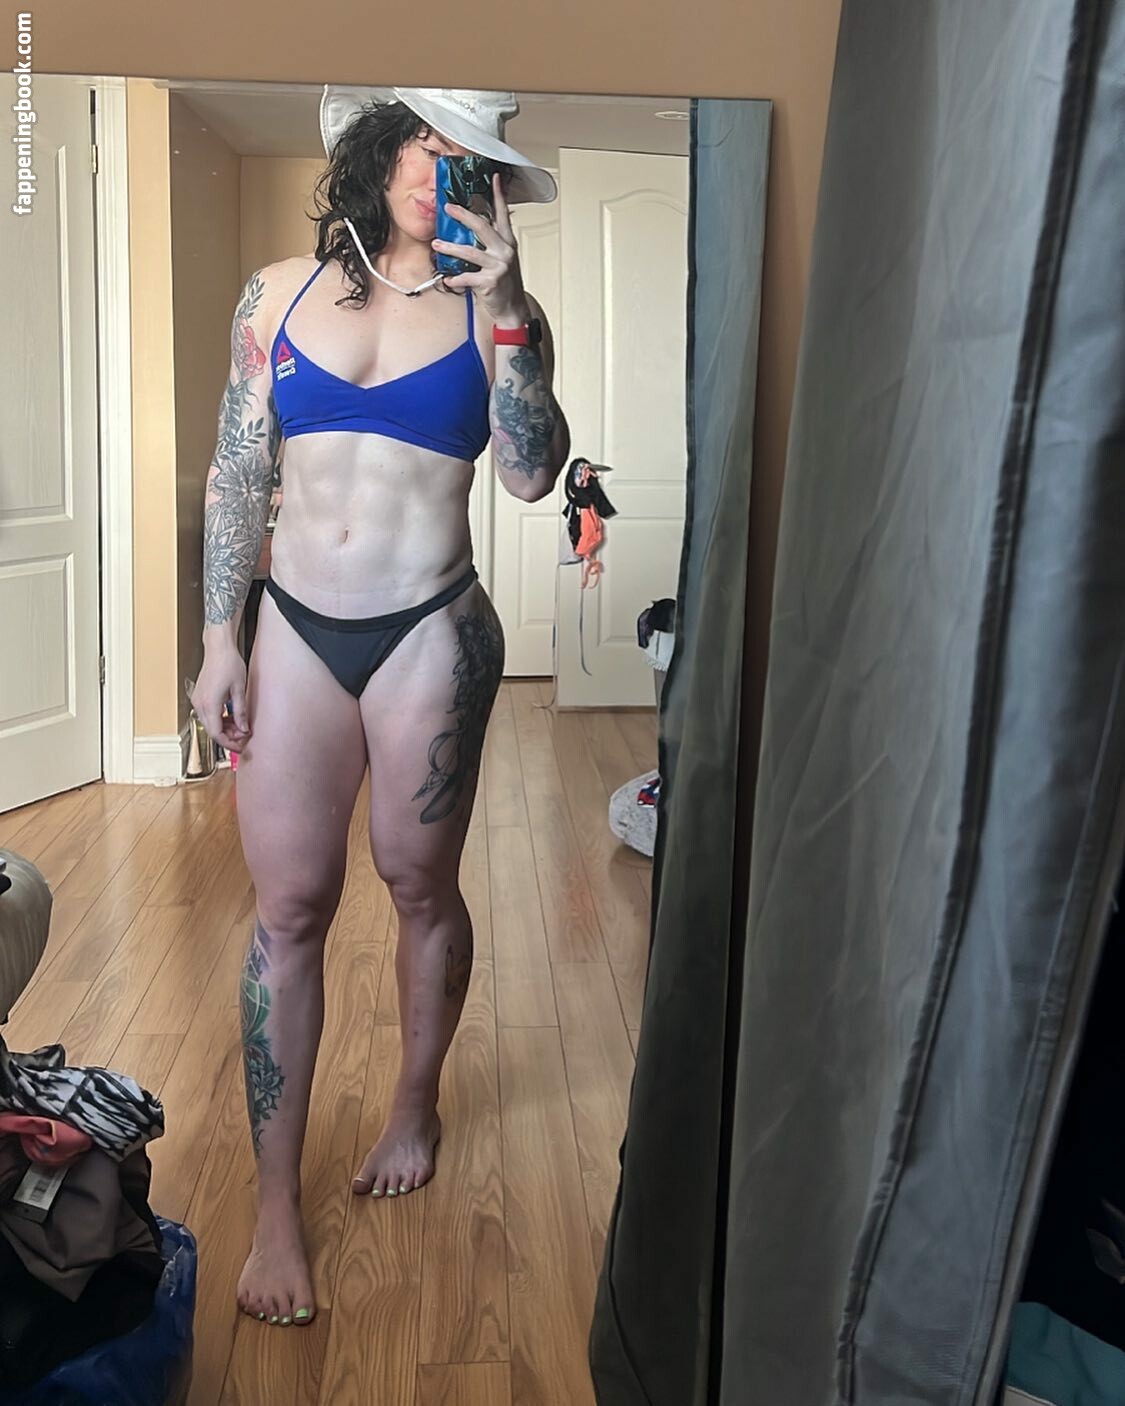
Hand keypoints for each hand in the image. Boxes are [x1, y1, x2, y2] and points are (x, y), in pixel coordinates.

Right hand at [192, 644, 250, 753]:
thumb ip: (241, 712)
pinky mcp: (200, 696)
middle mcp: (200, 704)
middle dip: (229, 736)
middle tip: (244, 736)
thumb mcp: (239, 690)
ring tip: (241, 726)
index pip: (216, 734)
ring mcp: (198, 700)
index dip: (229, 743)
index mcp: (209, 704)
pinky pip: (208, 714)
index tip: (241, 746)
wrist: (218, 647)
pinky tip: (232, 717)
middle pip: (212, 730)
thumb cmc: (228, 663)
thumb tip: (244, 728)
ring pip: (210, 723)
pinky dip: (220, 719)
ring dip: (225, 728)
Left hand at [432, 175, 528, 323]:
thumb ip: (490, 244)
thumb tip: (471, 230)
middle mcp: (504, 251)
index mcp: (507, 242)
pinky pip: (467, 278)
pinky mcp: (490, 282)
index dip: (498, 196)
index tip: (493, 179)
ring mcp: (498, 266)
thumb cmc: (505, 284)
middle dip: (464, 215)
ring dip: (450, 248)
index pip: (503, 214)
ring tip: (437, 245)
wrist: (512, 309)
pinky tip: (447, 279)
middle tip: (448, 208)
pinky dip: (455, 279)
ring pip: (470, 252)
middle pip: (482, 227)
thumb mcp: (501, 259)